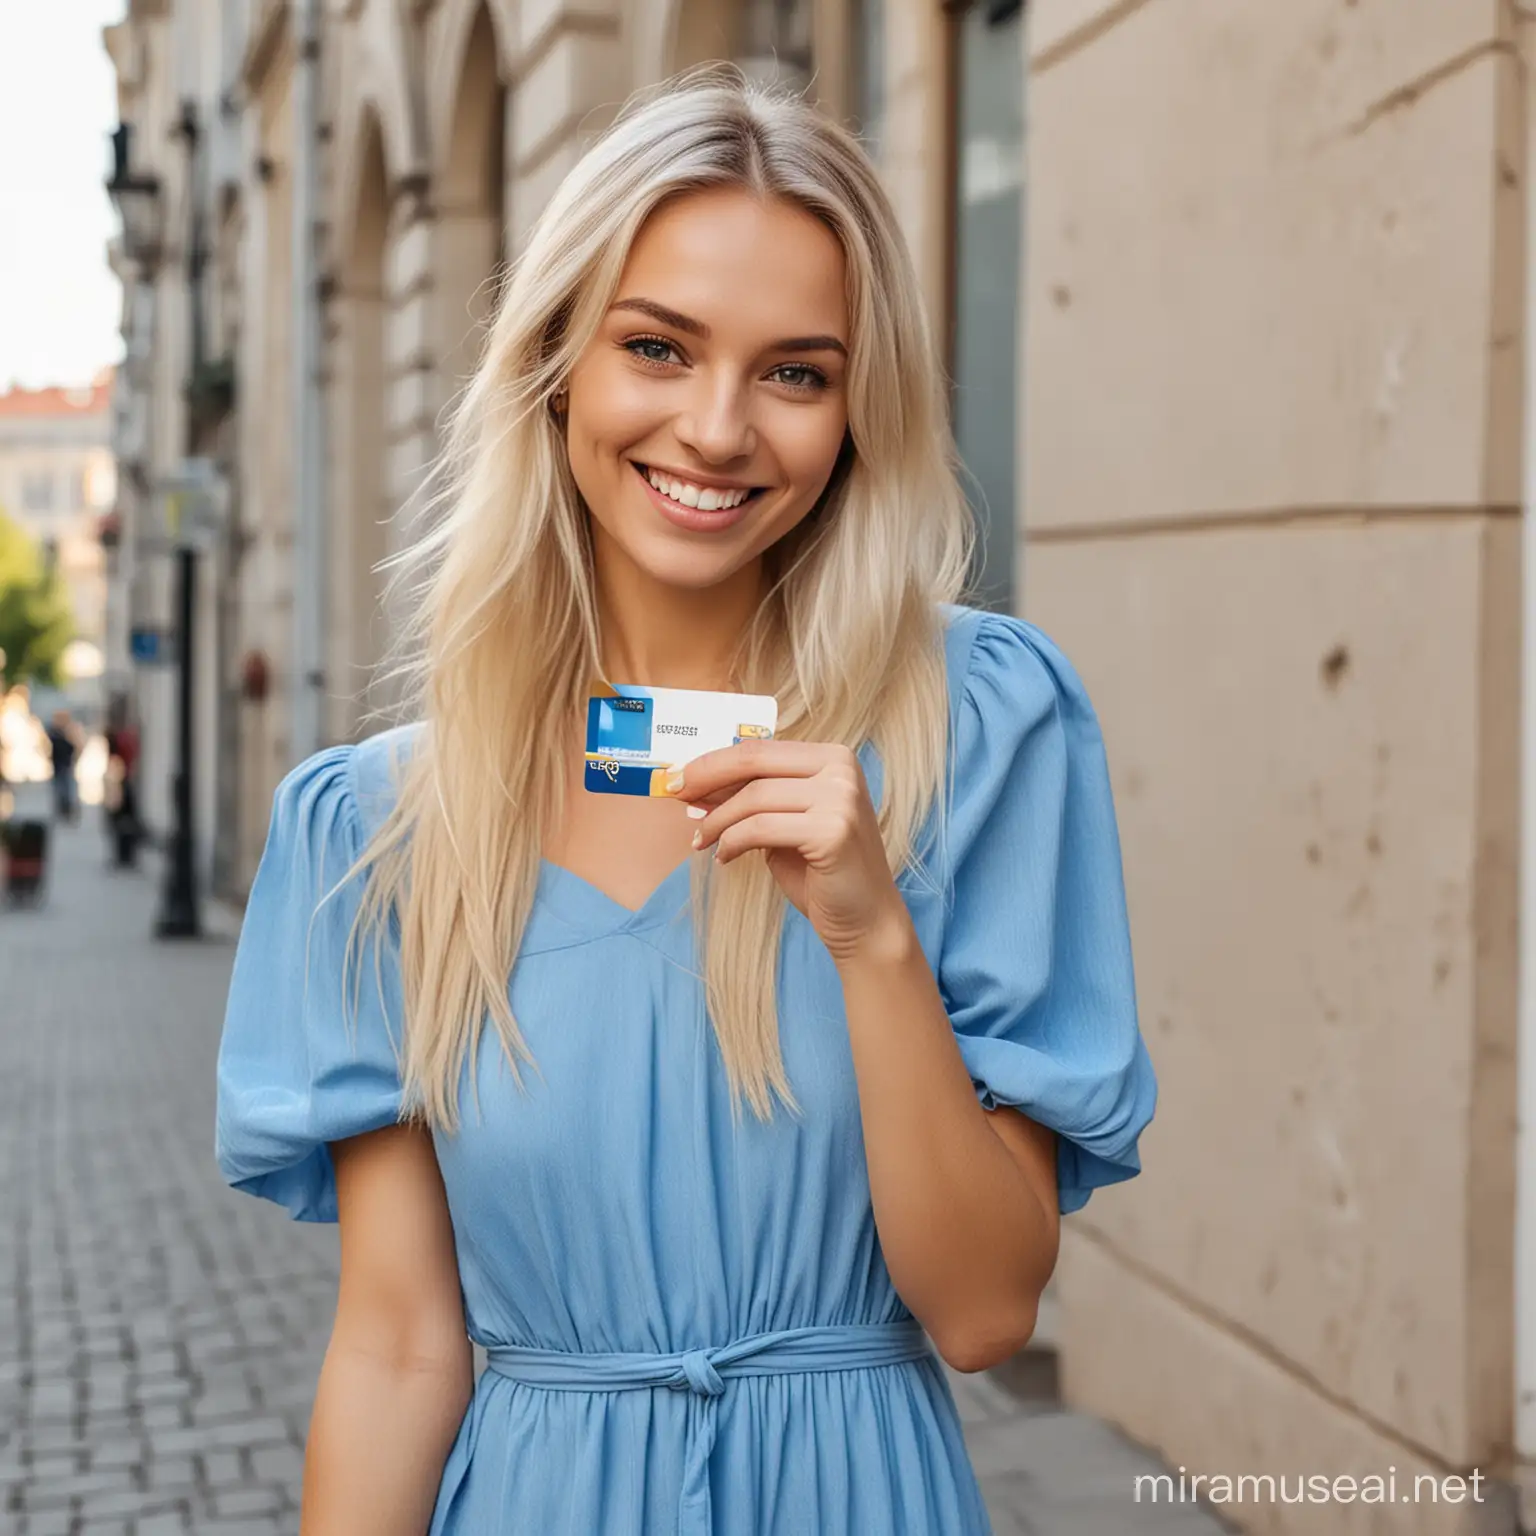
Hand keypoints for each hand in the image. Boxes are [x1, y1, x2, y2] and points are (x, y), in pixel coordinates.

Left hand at [670, 740, 910, 962]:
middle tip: (674, 793)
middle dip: (705, 776)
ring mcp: (841, 798)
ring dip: (716, 820)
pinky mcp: (833, 831)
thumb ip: (749, 801)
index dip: (713, 761)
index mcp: (834, 757)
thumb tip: (694, 786)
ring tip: (700, 841)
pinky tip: (724, 857)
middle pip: (754, 761)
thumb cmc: (821, 873)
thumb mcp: (781, 825)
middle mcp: (842, 769)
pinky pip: (760, 828)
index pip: (760, 748)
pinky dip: (732, 842)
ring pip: (754, 798)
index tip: (679, 776)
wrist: (865, 921)